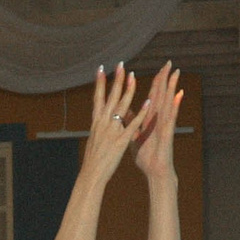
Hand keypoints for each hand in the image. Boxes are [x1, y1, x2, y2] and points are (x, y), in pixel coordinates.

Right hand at [78, 64, 143, 181]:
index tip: (101, 69)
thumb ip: (99, 128)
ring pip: (121, 107)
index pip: (97, 98)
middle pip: (110, 97)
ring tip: (133, 76)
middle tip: (120, 65)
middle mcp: (103, 123)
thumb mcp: (94, 139)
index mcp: (96, 122)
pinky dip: (141, 113)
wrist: (91, 174)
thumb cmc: (93, 159)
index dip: (99, 83)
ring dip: (128, 91)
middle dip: (116, 80)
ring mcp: (112, 131)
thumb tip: (99, 119)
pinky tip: (147, 103)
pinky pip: (133, 124)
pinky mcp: (121, 140)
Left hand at [133, 67, 180, 182]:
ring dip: (172, 87)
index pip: (153, 96)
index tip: (158, 69)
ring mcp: (165, 124)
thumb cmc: (147, 156)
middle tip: (169, 63)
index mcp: (150, 118)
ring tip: (176, 73)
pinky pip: (172, 116)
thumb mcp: (135, 136)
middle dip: (165, 79)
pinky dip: (175, 105)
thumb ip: (132, 122)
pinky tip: (179, 94)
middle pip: (162, 95)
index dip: (155, 82)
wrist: (154, 171)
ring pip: (169, 102)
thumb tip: (125, 111)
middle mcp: (159, 119)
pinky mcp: (168, 132)